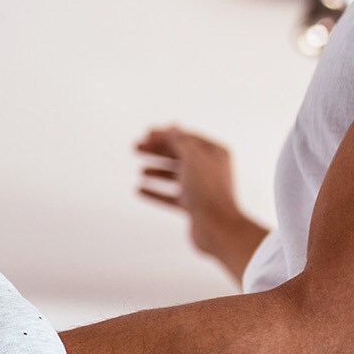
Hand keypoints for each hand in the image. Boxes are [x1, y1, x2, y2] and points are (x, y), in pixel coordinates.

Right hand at [137, 124, 269, 279]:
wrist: (218, 228)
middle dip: (156, 151)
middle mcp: (210, 170)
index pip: (187, 138)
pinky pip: (170, 196)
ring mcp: (201, 189)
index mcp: (215, 154)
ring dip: (156, 172)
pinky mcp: (193, 207)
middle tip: (135, 148)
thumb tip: (172, 126)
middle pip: (179, 156)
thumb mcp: (193, 158)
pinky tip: (139, 190)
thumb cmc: (208, 190)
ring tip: (140, 171)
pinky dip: (155, 192)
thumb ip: (180, 141)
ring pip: (174, 176)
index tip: (146, 134)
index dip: (166, 135)